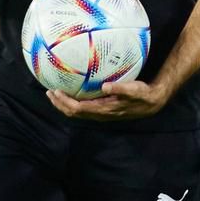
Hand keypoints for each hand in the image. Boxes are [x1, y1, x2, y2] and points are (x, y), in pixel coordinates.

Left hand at [45, 80, 169, 120]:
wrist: (150, 104)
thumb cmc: (142, 95)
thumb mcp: (133, 89)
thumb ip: (119, 88)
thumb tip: (105, 86)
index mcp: (103, 109)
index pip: (78, 109)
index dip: (65, 102)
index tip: (55, 91)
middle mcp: (99, 114)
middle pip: (73, 113)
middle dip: (59, 104)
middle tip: (48, 91)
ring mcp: (100, 113)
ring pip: (77, 112)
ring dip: (64, 104)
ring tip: (54, 93)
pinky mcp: (103, 109)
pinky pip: (83, 108)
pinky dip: (73, 102)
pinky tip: (71, 92)